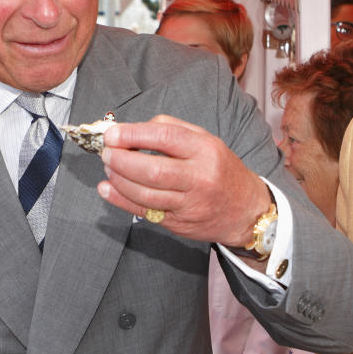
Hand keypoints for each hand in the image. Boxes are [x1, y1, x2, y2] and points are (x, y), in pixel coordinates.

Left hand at [97, 115, 271, 246]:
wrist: (246, 211)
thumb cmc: (222, 171)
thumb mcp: (207, 141)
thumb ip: (173, 129)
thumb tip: (134, 129)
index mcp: (206, 151)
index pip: (166, 138)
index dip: (134, 135)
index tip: (113, 134)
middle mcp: (200, 178)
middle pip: (153, 170)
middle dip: (122, 160)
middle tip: (106, 152)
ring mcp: (189, 204)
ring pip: (145, 194)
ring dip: (119, 180)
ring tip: (108, 167)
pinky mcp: (179, 223)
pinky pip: (144, 212)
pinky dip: (120, 200)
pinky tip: (107, 189)